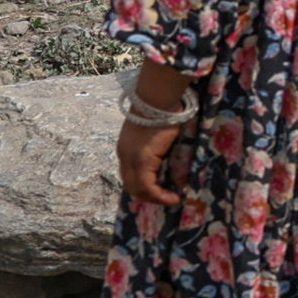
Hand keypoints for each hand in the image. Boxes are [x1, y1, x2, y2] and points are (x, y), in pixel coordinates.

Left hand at [115, 64, 191, 204]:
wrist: (158, 99)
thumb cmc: (161, 110)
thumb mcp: (154, 132)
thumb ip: (156, 147)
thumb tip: (168, 158)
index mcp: (126, 149)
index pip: (130, 175)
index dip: (143, 187)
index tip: (159, 190)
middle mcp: (125, 156)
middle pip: (131, 185)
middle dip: (148, 196)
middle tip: (165, 199)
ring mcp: (131, 158)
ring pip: (137, 188)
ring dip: (154, 198)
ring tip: (171, 199)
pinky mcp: (142, 159)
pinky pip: (147, 185)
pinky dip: (159, 195)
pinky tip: (173, 196)